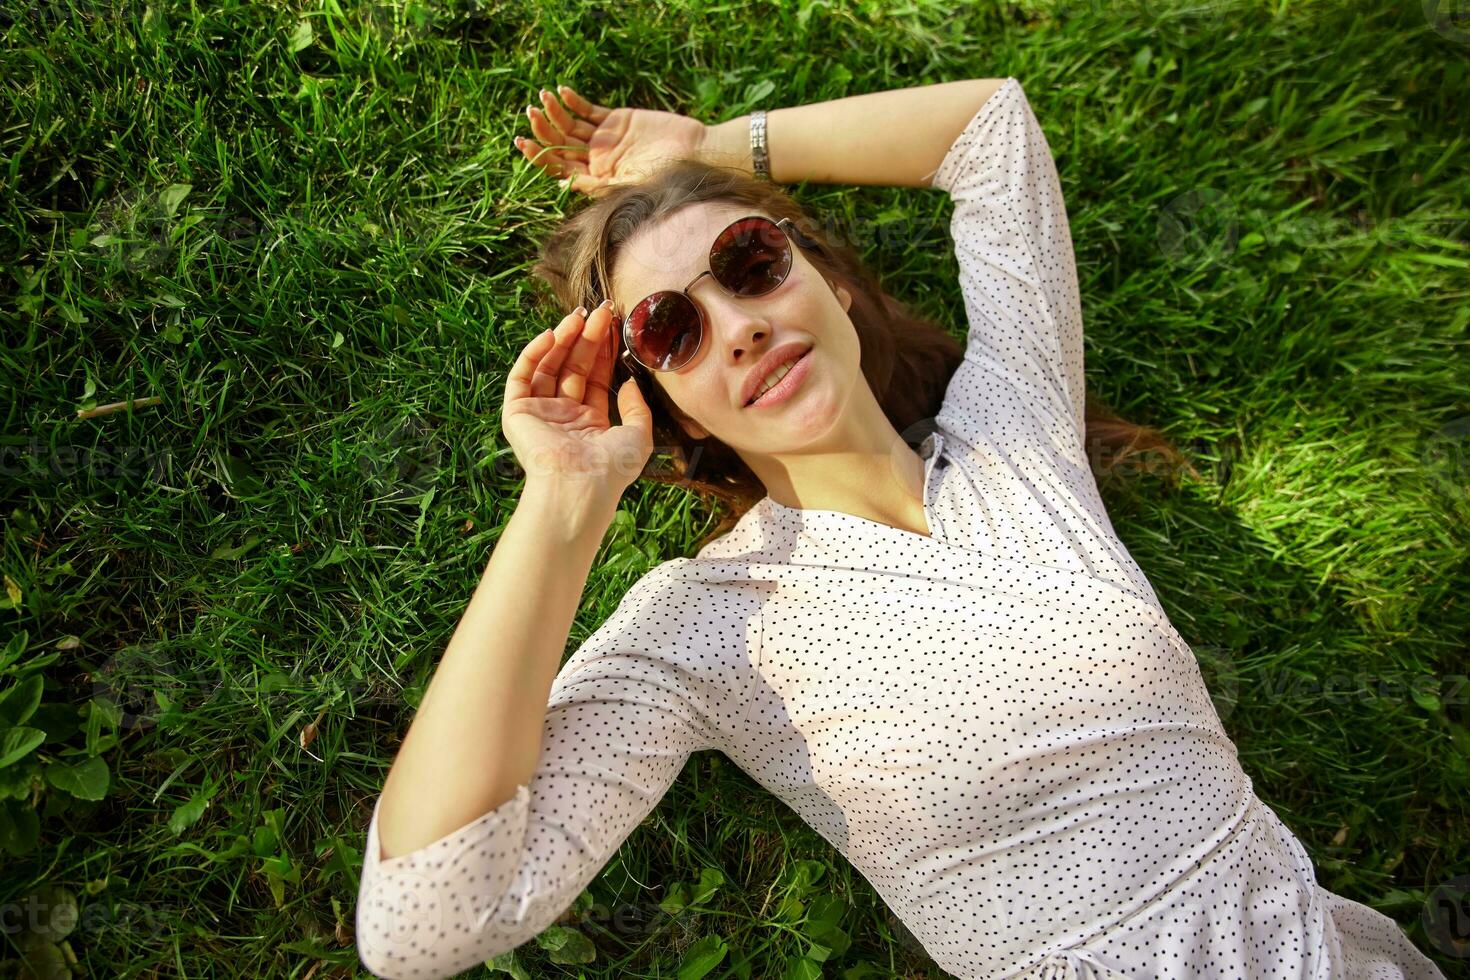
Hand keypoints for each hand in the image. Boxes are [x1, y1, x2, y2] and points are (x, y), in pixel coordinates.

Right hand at [501, 302, 653, 493]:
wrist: (579, 487)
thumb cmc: (611, 469)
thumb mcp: (638, 436)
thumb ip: (637, 408)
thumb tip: (630, 383)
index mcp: (589, 423)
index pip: (595, 378)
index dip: (604, 351)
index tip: (613, 325)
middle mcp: (562, 416)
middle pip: (573, 367)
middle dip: (587, 338)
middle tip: (600, 311)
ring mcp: (539, 413)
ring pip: (549, 366)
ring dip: (563, 339)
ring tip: (579, 315)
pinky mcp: (517, 413)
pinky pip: (522, 376)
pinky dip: (534, 353)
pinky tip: (552, 334)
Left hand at [515, 84, 708, 197]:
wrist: (695, 154)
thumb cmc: (668, 177)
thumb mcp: (632, 186)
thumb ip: (599, 185)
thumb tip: (564, 183)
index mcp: (596, 180)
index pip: (559, 168)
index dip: (539, 156)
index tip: (524, 143)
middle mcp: (596, 161)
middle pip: (560, 144)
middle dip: (543, 130)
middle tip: (531, 114)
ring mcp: (605, 140)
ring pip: (571, 125)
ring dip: (555, 112)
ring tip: (543, 99)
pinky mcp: (617, 120)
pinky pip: (588, 110)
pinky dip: (574, 102)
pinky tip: (562, 93)